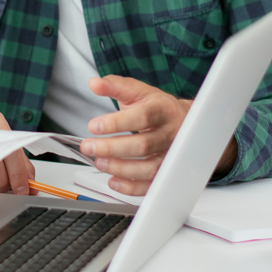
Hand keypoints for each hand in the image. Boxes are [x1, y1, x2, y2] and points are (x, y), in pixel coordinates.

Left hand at [80, 75, 194, 196]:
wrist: (183, 120)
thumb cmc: (156, 106)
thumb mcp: (137, 91)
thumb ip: (114, 86)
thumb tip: (94, 83)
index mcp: (162, 110)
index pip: (142, 117)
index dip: (117, 123)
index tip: (93, 126)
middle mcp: (169, 134)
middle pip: (143, 145)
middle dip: (112, 148)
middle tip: (88, 147)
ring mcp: (169, 154)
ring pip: (149, 168)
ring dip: (121, 169)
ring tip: (99, 162)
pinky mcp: (166, 171)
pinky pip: (152, 184)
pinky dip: (132, 187)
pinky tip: (113, 181)